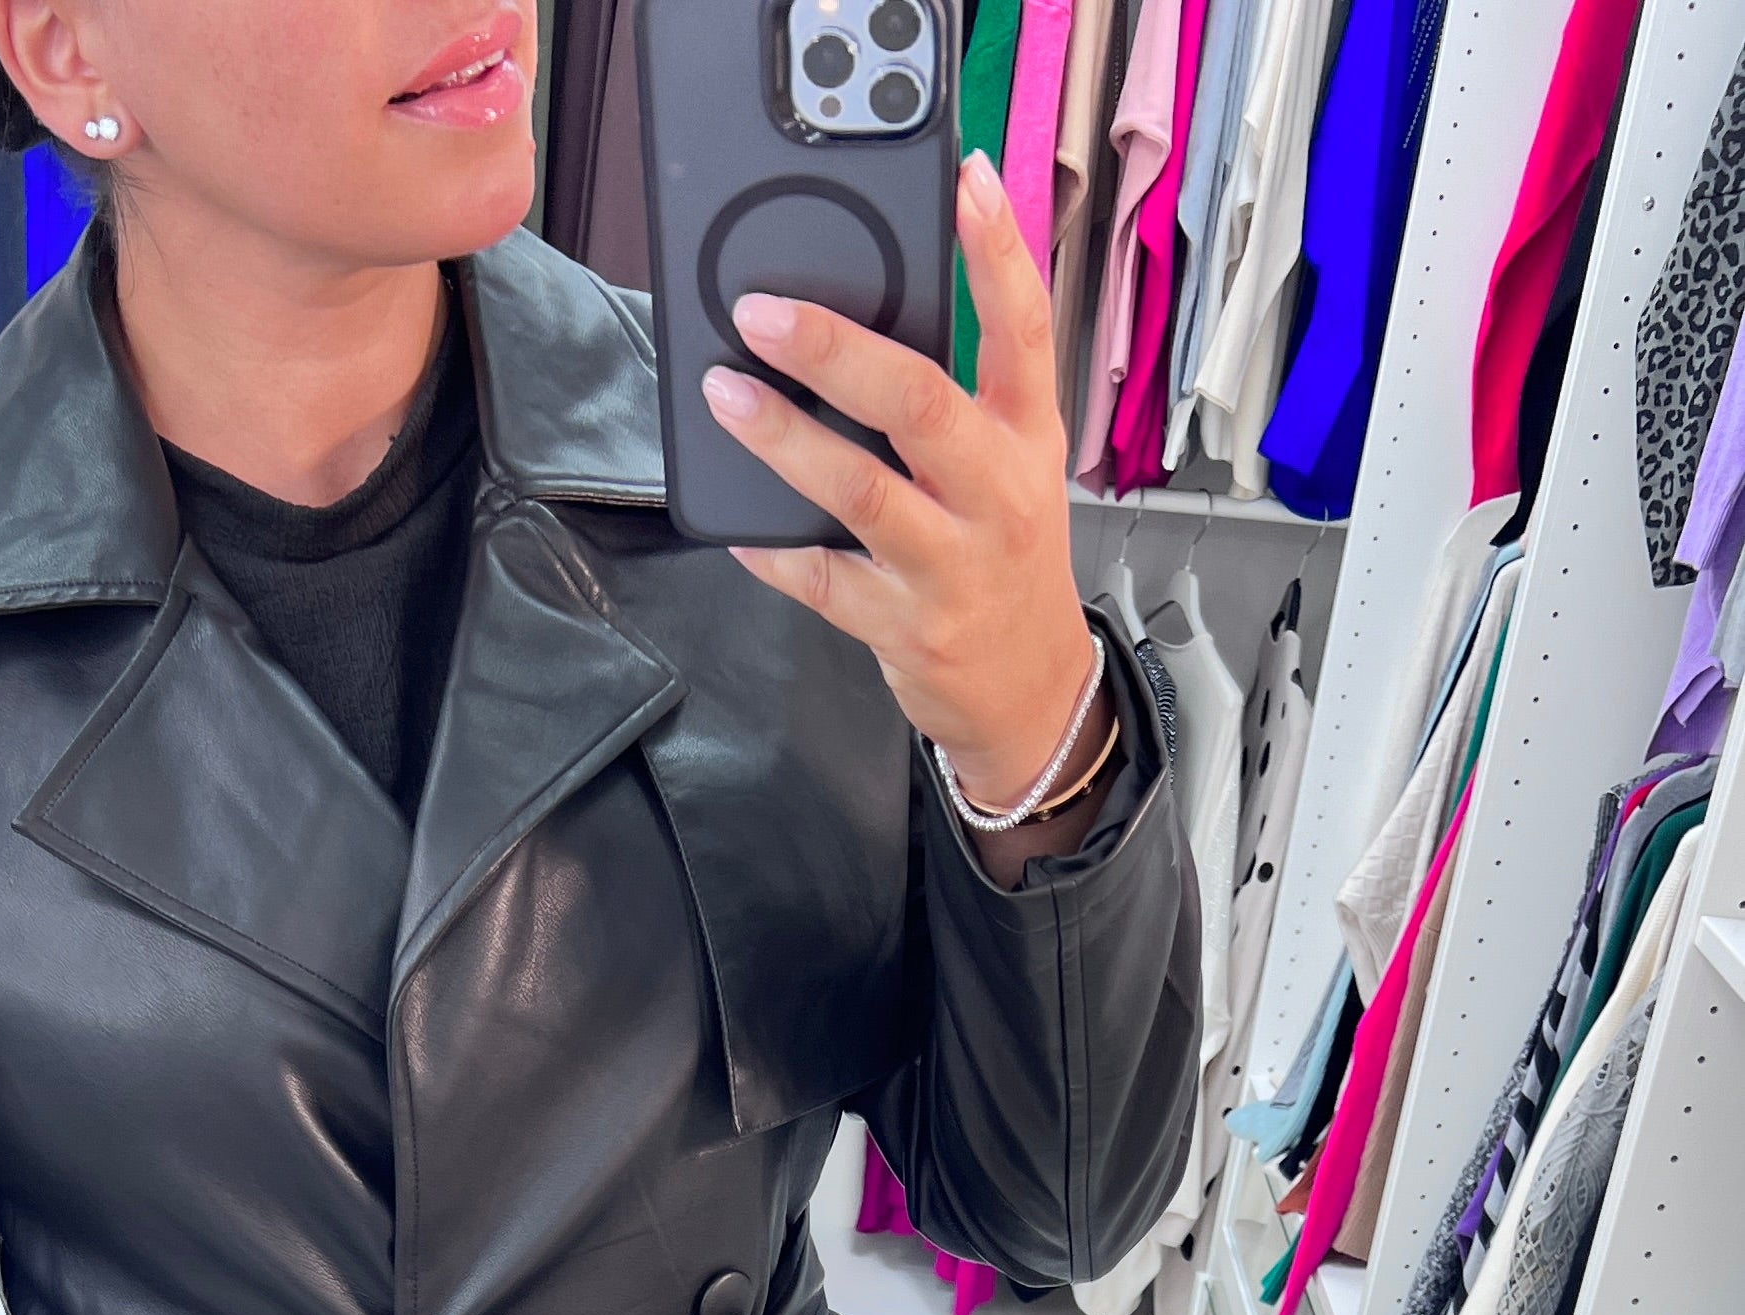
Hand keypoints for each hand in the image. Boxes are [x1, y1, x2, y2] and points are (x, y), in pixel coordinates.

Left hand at [701, 152, 1107, 865]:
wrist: (1031, 692)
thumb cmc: (1005, 559)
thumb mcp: (1011, 467)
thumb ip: (960, 397)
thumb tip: (861, 320)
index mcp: (1025, 437)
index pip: (1024, 328)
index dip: (999, 251)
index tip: (969, 180)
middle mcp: (996, 494)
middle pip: (919, 402)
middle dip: (834, 350)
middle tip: (762, 313)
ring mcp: (952, 564)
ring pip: (860, 491)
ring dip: (783, 440)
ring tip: (725, 395)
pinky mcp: (908, 627)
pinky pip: (824, 580)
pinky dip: (774, 550)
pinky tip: (736, 527)